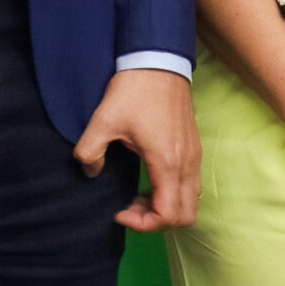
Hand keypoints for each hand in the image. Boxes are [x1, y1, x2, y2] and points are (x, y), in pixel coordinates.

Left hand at [74, 68, 201, 232]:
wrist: (159, 60)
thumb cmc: (134, 91)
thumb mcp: (103, 121)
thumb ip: (90, 152)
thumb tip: (90, 172)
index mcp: (167, 163)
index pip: (169, 215)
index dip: (144, 224)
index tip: (120, 211)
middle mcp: (187, 164)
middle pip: (186, 215)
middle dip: (157, 221)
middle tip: (130, 208)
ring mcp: (195, 155)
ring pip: (191, 200)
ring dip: (166, 206)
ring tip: (139, 195)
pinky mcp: (194, 147)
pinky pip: (192, 184)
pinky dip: (173, 193)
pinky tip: (150, 179)